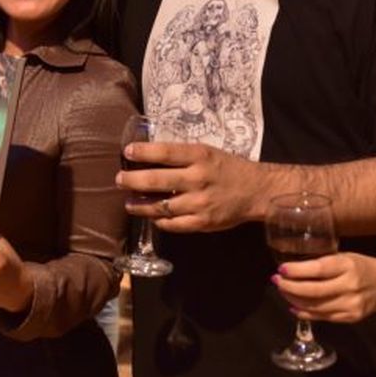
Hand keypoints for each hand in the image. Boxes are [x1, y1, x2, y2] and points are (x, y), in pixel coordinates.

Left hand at [116, 141, 262, 232]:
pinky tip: (152, 216)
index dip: (143, 152)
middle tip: (119, 180)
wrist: (256, 191)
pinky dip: (159, 221)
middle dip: (132, 180)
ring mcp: (200, 203)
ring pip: (161, 206)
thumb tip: (149, 157)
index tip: (128, 152)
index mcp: (200, 156)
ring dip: (140, 205)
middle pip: (157, 181)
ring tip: (129, 203)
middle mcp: (198, 179)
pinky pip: (173, 224)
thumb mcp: (207, 152)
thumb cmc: (228, 168)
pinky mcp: (202, 223)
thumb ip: (182, 156)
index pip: (165, 152)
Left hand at [271, 253, 375, 323]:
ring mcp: (350, 305)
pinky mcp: (350, 318)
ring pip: (315, 307)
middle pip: (313, 291)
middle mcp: (350, 286)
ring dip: (294, 300)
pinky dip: (304, 312)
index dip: (297, 271)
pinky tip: (294, 305)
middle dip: (290, 287)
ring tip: (283, 291)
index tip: (282, 269)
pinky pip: (322, 317)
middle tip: (276, 281)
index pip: (319, 269)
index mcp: (348, 266)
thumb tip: (292, 269)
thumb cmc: (359, 266)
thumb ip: (323, 263)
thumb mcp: (344, 257)